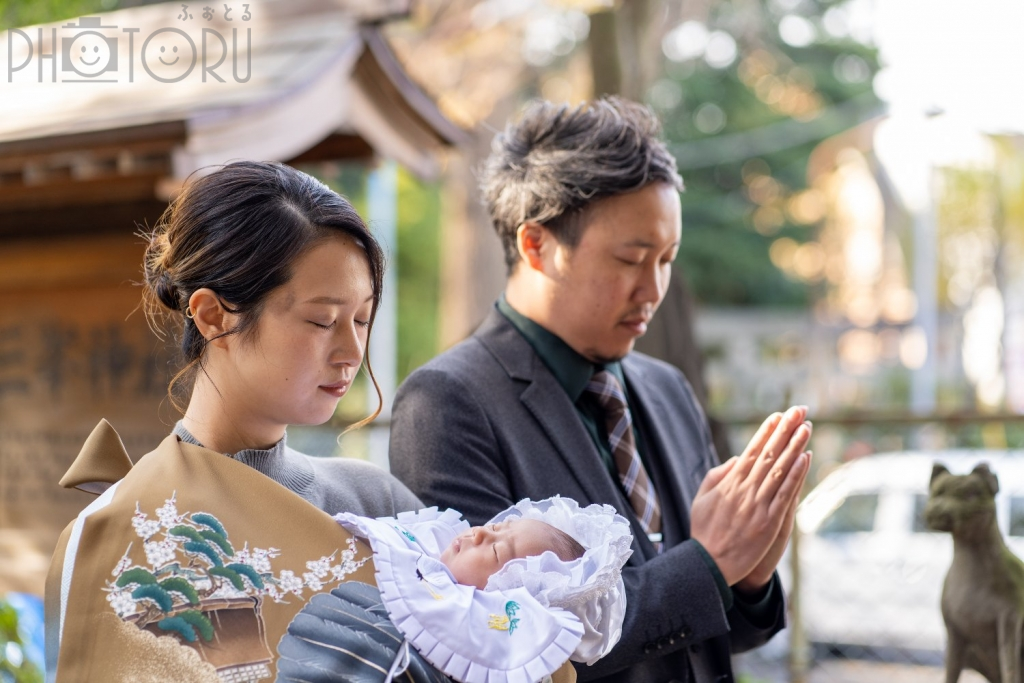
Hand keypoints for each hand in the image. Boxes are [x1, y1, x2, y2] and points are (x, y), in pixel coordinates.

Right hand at [690, 406, 811, 586]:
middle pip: (768, 454)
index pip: (751, 451)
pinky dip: (795, 475)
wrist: (709, 565)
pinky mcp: (769, 522)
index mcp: (728, 483)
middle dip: (785, 430)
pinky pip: (785, 494)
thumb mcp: (701, 499)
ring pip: (779, 469)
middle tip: (799, 410)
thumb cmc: (704, 532)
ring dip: (794, 446)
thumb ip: (717, 476)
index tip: (778, 415)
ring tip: (806, 427)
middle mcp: (744, 490)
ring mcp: (758, 505)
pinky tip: (804, 458)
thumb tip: (736, 459)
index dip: (766, 432)